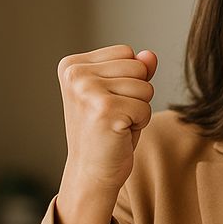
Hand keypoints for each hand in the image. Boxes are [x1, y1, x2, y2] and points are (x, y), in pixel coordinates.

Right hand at [57, 44, 157, 194]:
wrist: (91, 171)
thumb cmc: (105, 132)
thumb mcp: (119, 93)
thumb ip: (134, 70)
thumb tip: (150, 55)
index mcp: (72, 65)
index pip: (126, 52)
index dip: (128, 78)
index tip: (108, 101)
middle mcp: (76, 74)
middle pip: (138, 66)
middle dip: (136, 93)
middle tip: (114, 115)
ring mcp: (88, 91)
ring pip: (145, 86)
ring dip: (138, 108)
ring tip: (116, 123)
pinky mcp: (105, 110)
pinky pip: (145, 107)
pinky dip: (140, 123)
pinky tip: (119, 133)